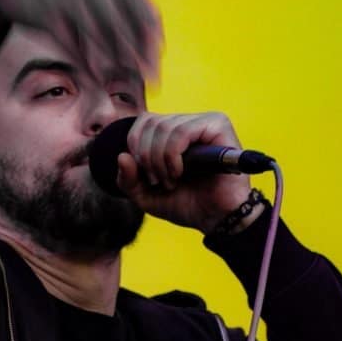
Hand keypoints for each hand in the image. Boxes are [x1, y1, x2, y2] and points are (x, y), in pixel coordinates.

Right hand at [0, 0, 182, 79]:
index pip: (139, 4)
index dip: (150, 34)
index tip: (158, 57)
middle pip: (122, 22)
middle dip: (139, 53)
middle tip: (152, 79)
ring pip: (98, 34)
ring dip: (116, 60)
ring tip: (128, 82)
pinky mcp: (44, 9)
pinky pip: (72, 41)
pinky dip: (87, 61)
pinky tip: (99, 78)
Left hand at [114, 111, 259, 233]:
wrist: (216, 219)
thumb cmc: (185, 203)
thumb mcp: (145, 196)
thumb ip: (127, 179)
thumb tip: (122, 156)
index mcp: (173, 132)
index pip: (143, 121)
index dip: (136, 146)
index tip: (145, 175)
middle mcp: (189, 122)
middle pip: (151, 122)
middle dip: (146, 157)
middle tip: (158, 181)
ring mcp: (205, 122)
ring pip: (164, 127)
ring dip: (160, 160)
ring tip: (171, 181)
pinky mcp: (219, 127)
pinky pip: (182, 132)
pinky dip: (173, 156)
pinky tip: (179, 173)